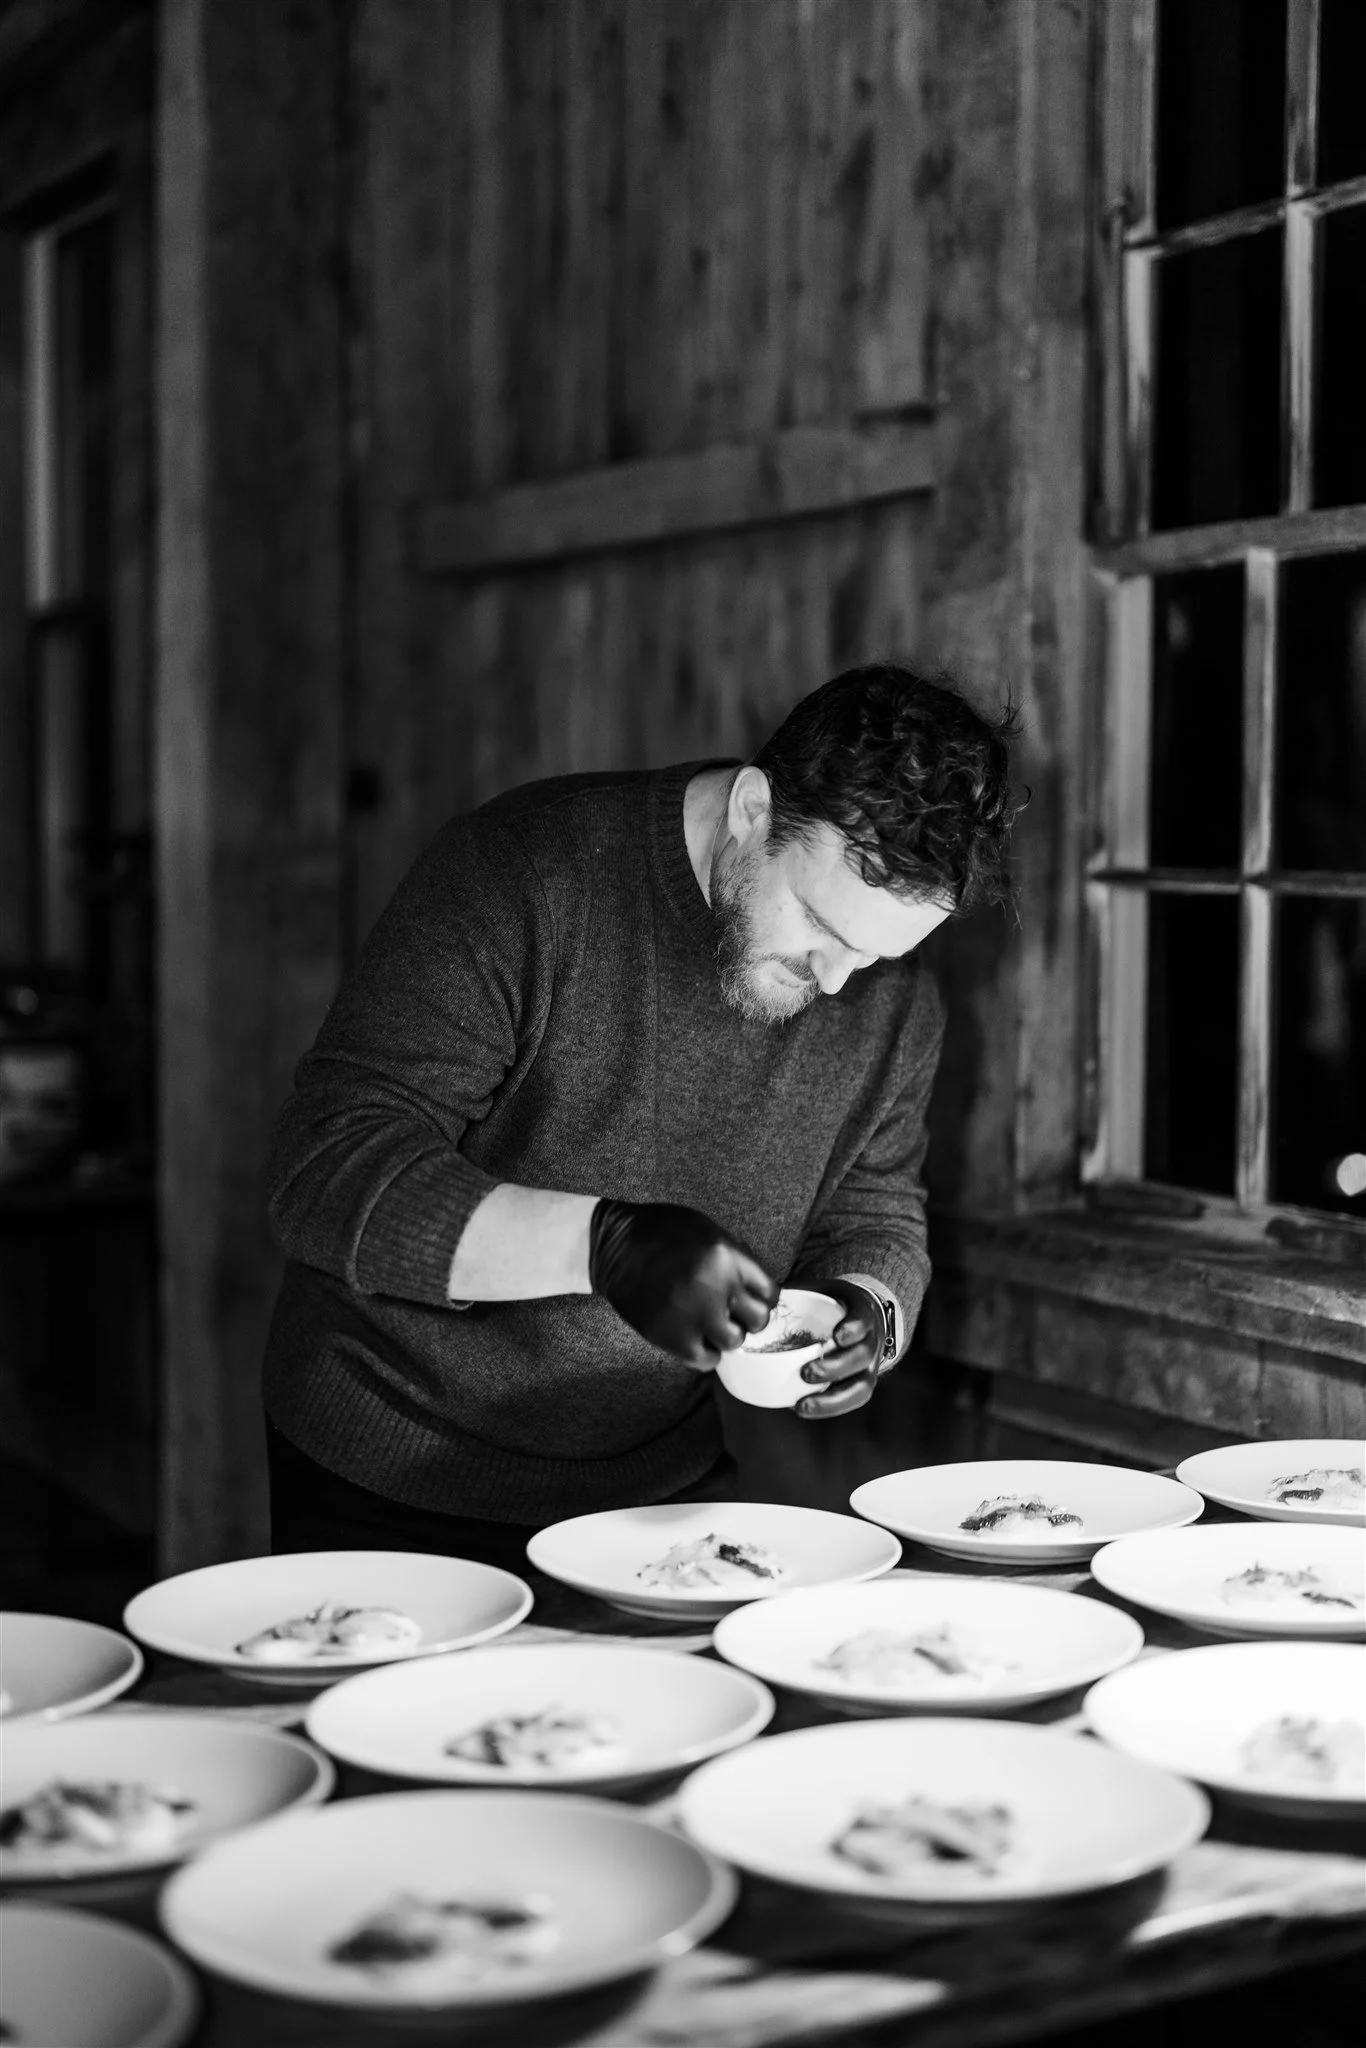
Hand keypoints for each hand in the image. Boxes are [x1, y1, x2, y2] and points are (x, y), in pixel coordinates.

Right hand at [589, 1199, 778, 1367]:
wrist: (612, 1248)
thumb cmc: (661, 1233)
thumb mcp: (707, 1229)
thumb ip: (736, 1256)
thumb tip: (757, 1285)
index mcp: (728, 1257)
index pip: (770, 1292)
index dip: (762, 1296)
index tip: (749, 1298)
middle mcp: (716, 1288)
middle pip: (758, 1320)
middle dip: (748, 1317)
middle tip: (731, 1311)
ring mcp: (694, 1316)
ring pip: (734, 1342)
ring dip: (725, 1334)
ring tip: (709, 1323)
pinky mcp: (672, 1338)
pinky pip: (706, 1359)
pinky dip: (705, 1352)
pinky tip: (695, 1336)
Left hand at [794, 1278, 887, 1420]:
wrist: (859, 1317)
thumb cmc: (832, 1304)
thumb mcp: (820, 1290)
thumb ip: (794, 1293)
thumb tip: (756, 1299)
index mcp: (861, 1311)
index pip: (863, 1318)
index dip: (853, 1328)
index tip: (837, 1336)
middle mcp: (871, 1340)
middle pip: (862, 1356)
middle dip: (836, 1367)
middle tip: (806, 1372)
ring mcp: (870, 1365)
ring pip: (861, 1386)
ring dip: (832, 1399)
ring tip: (803, 1405)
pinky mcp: (861, 1384)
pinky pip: (851, 1400)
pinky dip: (829, 1408)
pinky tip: (801, 1408)